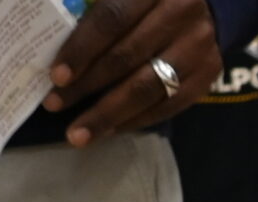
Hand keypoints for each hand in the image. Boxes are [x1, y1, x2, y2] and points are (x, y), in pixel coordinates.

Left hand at [45, 0, 222, 143]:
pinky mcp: (208, 74)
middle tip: (55, 104)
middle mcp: (181, 13)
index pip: (112, 18)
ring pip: (147, 88)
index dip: (82, 48)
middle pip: (127, 56)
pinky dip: (134, 120)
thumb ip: (92, 4)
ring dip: (108, 115)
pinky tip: (108, 129)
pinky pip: (168, 105)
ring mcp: (198, 47)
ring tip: (77, 134)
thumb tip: (49, 32)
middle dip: (87, 86)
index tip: (56, 75)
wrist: (207, 3)